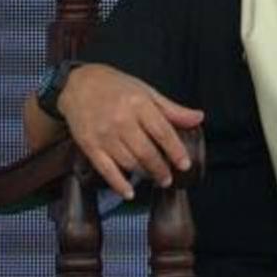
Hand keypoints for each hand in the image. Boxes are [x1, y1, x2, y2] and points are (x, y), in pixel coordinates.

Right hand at [58, 63, 203, 198]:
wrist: (77, 84)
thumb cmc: (115, 87)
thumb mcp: (145, 91)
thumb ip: (171, 109)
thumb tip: (199, 118)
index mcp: (138, 104)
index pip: (163, 132)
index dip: (176, 151)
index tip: (184, 164)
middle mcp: (122, 120)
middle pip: (147, 152)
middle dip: (161, 170)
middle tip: (168, 178)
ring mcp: (104, 135)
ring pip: (129, 163)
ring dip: (144, 175)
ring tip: (152, 178)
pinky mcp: (90, 146)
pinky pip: (106, 170)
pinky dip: (119, 184)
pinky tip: (129, 192)